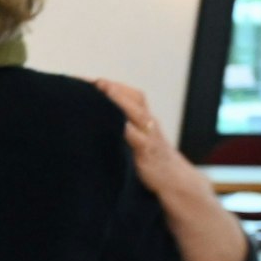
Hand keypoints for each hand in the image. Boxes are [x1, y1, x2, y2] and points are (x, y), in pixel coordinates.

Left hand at [93, 78, 207, 202]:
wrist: (175, 181)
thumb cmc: (149, 161)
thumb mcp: (135, 142)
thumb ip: (119, 130)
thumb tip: (88, 124)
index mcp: (144, 119)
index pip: (128, 95)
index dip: (109, 85)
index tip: (86, 79)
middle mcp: (148, 123)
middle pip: (133, 98)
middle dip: (113, 87)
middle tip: (93, 80)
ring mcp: (150, 136)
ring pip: (137, 113)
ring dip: (120, 100)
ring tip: (104, 89)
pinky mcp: (149, 152)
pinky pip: (140, 138)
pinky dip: (127, 129)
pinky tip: (115, 122)